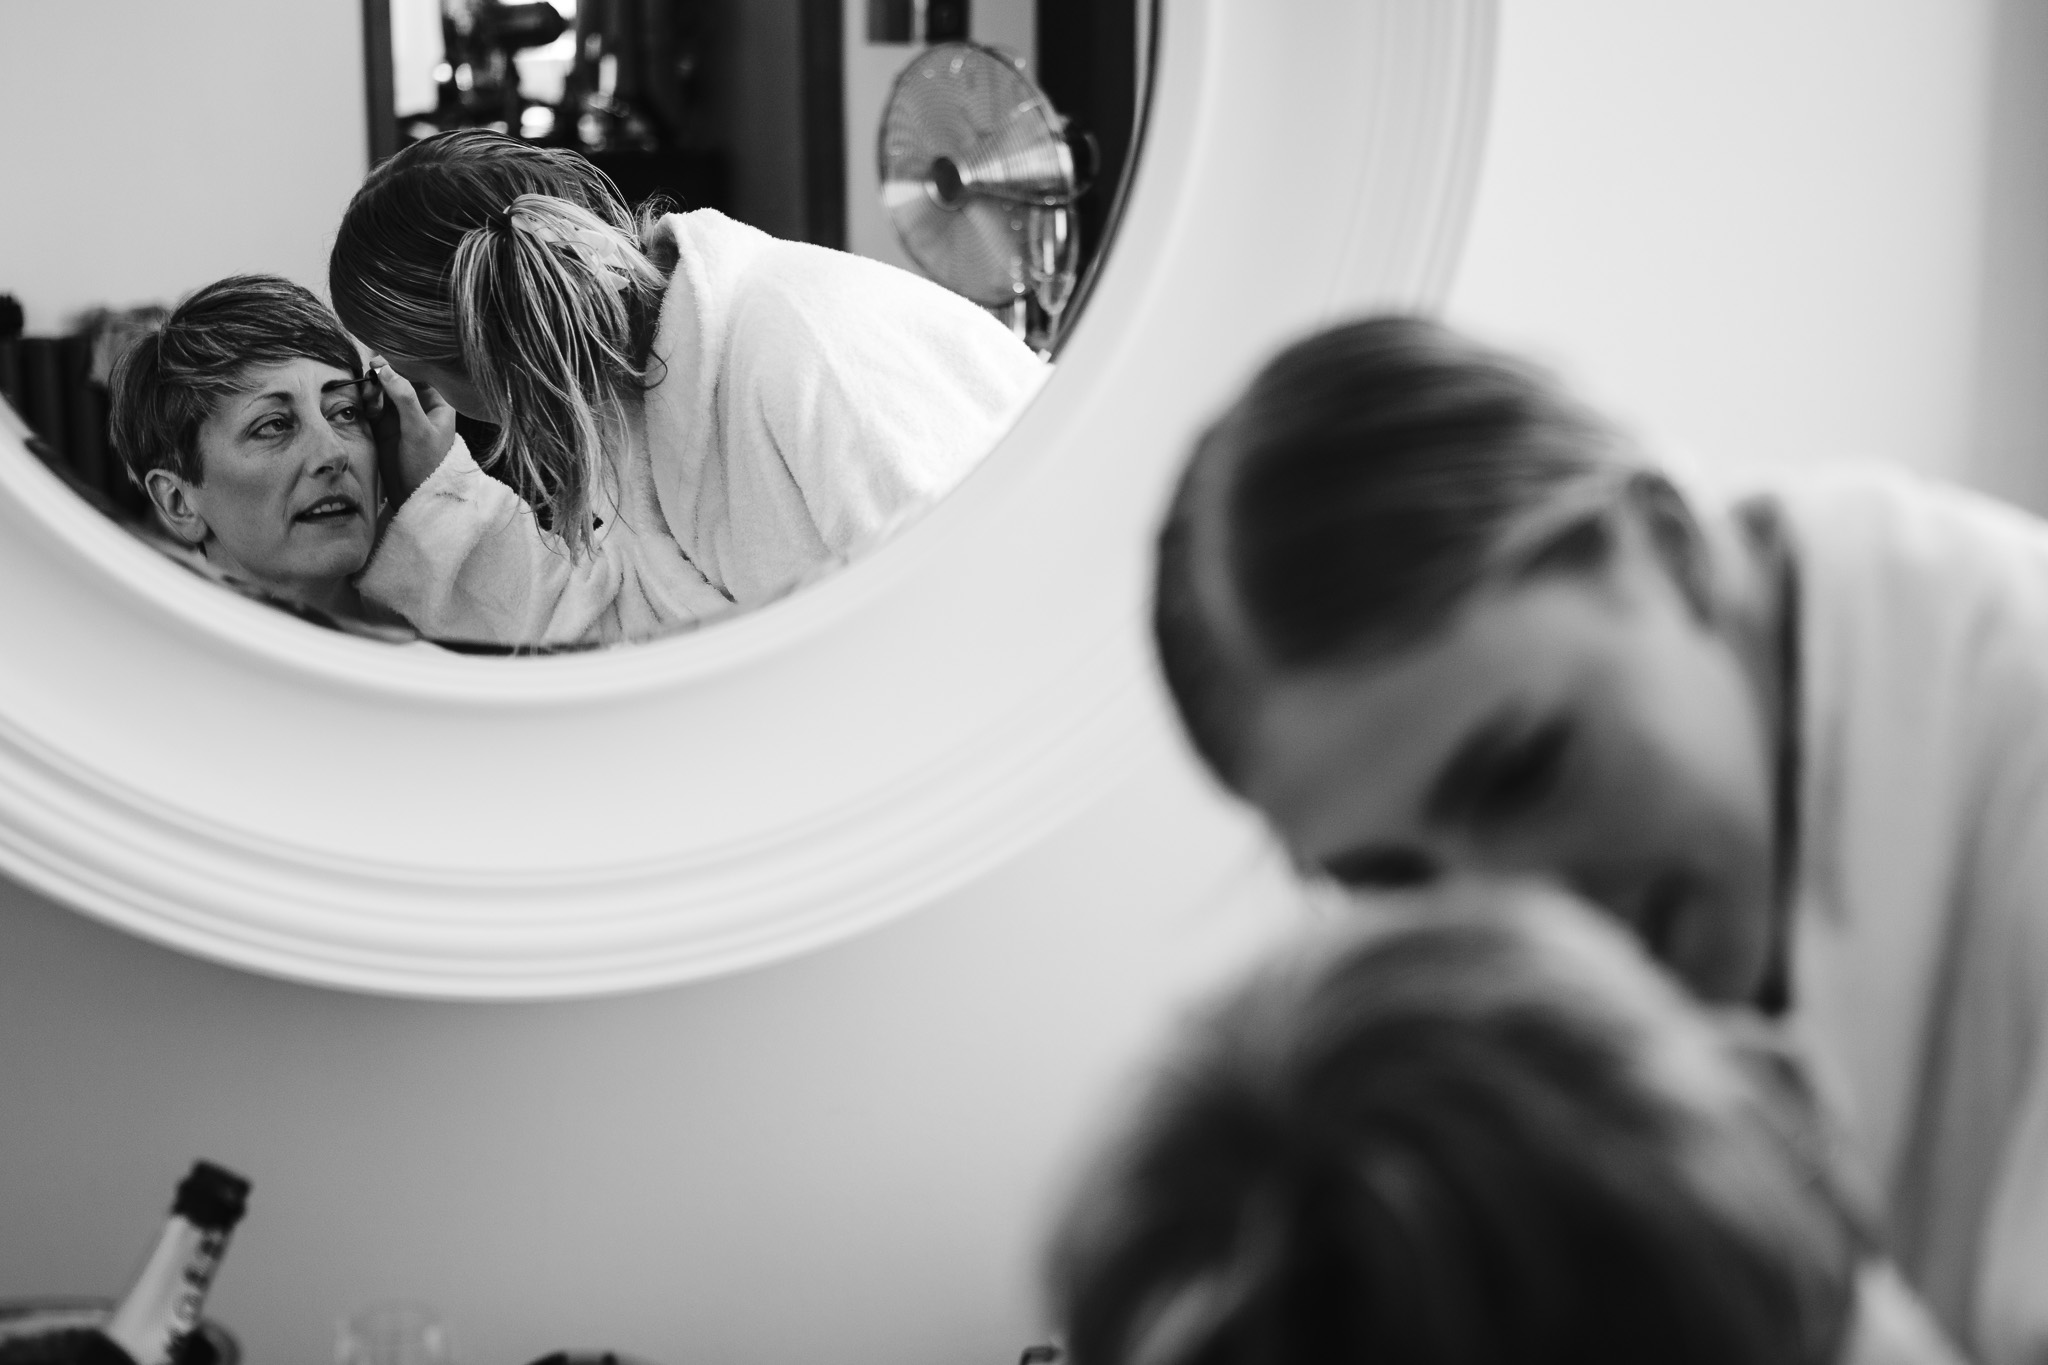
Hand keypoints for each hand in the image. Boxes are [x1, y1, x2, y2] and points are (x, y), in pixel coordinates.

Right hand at [367, 357, 458, 507]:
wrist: (415, 496)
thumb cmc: (427, 464)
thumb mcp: (418, 430)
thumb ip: (404, 397)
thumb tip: (386, 369)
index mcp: (438, 404)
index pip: (419, 373)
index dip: (400, 363)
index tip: (380, 358)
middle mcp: (420, 406)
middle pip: (398, 379)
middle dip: (383, 376)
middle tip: (371, 375)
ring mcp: (401, 416)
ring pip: (383, 391)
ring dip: (374, 389)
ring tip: (370, 397)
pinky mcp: (385, 427)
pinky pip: (373, 405)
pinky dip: (369, 402)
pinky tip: (368, 407)